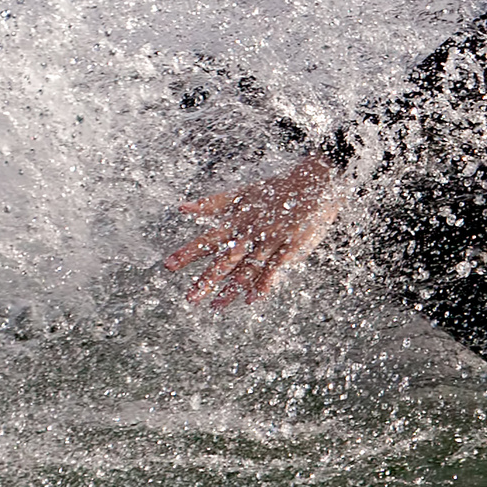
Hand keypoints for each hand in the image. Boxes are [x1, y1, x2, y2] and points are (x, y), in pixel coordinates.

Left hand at [164, 154, 342, 308]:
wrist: (317, 179)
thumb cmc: (279, 186)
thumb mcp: (244, 192)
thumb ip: (214, 203)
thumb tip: (182, 207)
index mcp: (240, 219)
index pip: (210, 238)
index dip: (189, 251)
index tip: (168, 265)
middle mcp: (253, 231)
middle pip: (226, 258)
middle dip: (207, 278)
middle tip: (190, 298)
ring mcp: (273, 239)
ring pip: (248, 267)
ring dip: (231, 288)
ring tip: (216, 306)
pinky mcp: (292, 245)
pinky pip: (276, 268)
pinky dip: (264, 283)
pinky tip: (253, 299)